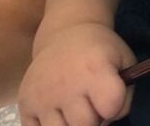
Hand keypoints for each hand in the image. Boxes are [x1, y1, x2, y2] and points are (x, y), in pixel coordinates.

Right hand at [18, 23, 134, 125]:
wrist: (67, 33)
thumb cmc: (100, 51)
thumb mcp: (124, 61)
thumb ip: (124, 95)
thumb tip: (108, 121)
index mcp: (95, 69)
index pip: (111, 106)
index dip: (114, 106)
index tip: (110, 97)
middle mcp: (66, 83)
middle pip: (85, 125)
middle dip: (93, 118)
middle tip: (91, 102)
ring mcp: (42, 95)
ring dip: (72, 124)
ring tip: (75, 107)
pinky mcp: (25, 104)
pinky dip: (52, 125)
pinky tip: (58, 109)